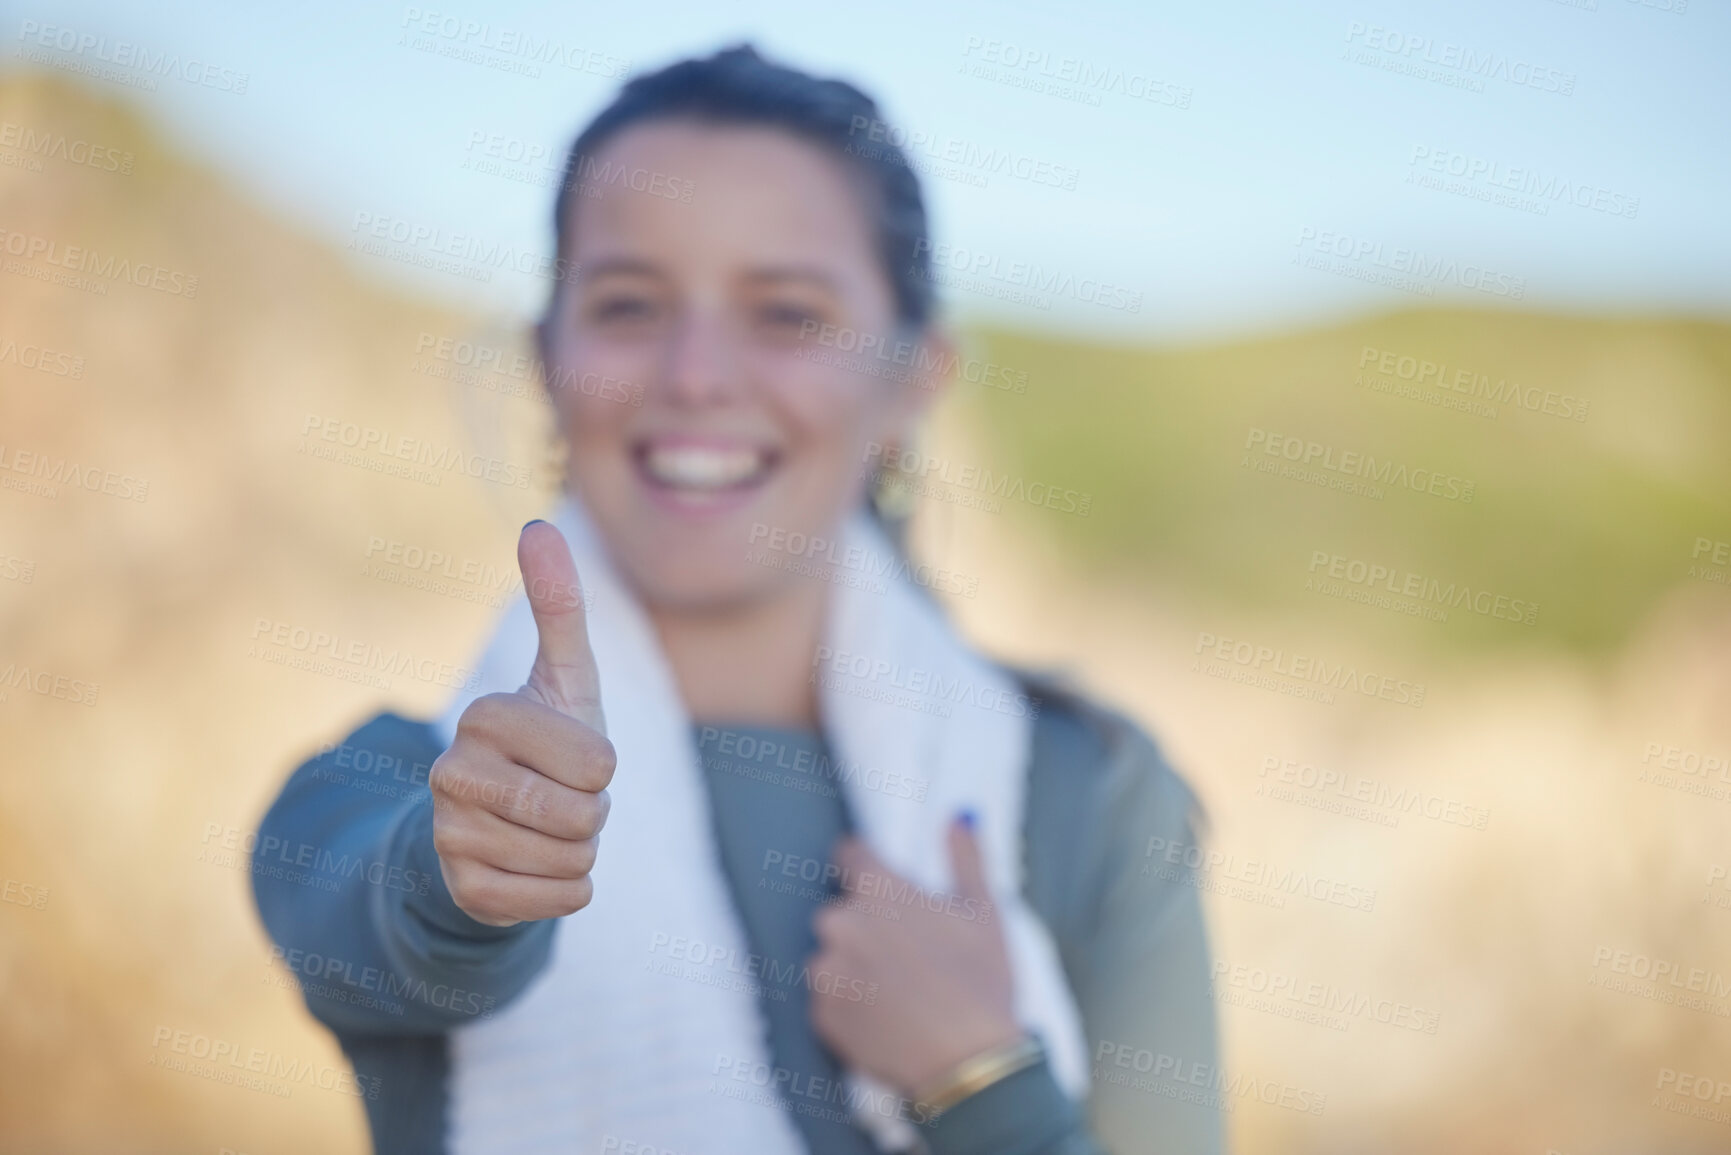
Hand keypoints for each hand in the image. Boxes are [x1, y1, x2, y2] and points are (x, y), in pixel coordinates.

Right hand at [429, 520, 614, 926]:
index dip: (602, 768)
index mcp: (485, 717)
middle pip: (582, 814)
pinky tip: (536, 868)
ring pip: (571, 859)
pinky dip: (565, 891)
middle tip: (564, 799)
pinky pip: (556, 901)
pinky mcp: (462, 891)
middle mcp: (452, 775)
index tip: (572, 758)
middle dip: (593, 813)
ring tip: (548, 828)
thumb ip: (558, 605)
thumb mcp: (563, 677)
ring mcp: (449, 836)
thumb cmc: (547, 743)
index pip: (597, 762)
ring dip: (580, 851)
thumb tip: (538, 523)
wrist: (502, 826)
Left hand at [807, 817, 1024, 1098]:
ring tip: (900, 991)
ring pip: (833, 955)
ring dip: (855, 965)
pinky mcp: (819, 1013)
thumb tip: (961, 815)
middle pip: (842, 910)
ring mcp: (825, 970)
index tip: (884, 886)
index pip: (849, 854)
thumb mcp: (984, 911)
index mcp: (877, 889)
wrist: (968, 1064)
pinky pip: (829, 998)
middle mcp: (840, 922)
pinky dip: (850, 1004)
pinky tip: (887, 1016)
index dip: (866, 866)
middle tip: (909, 955)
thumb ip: (966, 857)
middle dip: (868, 925)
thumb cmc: (981, 981)